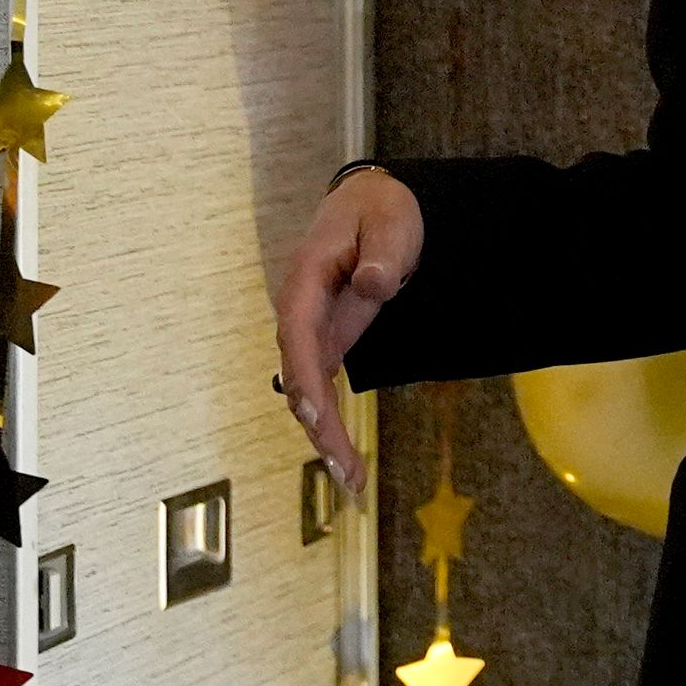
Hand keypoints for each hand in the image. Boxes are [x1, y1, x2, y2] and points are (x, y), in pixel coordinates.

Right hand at [272, 168, 422, 494]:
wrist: (372, 204)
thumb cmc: (380, 210)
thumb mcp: (390, 220)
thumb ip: (383, 250)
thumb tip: (372, 284)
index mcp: (306, 278)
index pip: (296, 331)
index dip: (301, 372)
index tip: (312, 411)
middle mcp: (299, 311)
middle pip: (299, 375)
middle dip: (318, 424)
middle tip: (345, 470)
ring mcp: (310, 331)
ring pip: (308, 391)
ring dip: (324, 434)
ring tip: (351, 481)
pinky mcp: (326, 343)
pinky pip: (321, 389)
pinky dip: (330, 422)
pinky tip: (345, 459)